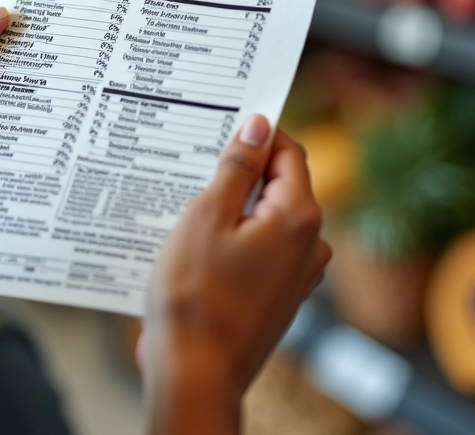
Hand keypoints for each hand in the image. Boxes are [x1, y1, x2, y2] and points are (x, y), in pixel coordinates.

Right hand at [140, 115, 330, 434]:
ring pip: (266, 217)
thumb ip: (238, 167)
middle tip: (196, 165)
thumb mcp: (209, 215)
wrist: (194, 374)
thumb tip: (258, 126)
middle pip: (279, 184)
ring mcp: (297, 273)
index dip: (257, 134)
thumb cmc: (195, 294)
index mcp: (298, 218)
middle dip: (240, 171)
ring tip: (188, 206)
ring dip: (234, 205)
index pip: (288, 152)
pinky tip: (198, 242)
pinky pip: (261, 247)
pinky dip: (235, 235)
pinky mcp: (279, 294)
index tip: (223, 125)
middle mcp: (310, 244)